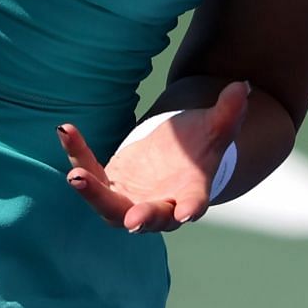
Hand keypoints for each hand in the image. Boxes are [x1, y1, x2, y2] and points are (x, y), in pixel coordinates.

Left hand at [57, 81, 249, 233]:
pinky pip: (91, 173)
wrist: (175, 156)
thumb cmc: (200, 146)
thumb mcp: (215, 127)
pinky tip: (65, 130)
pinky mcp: (109, 185)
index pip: (193, 203)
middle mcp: (160, 204)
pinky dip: (78, 154)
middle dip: (139, 217)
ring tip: (75, 175)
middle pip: (148, 216)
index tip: (186, 214)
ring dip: (93, 194)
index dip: (190, 208)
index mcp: (190, 192)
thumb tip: (242, 87)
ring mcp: (131, 199)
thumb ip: (228, 112)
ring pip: (109, 205)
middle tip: (130, 221)